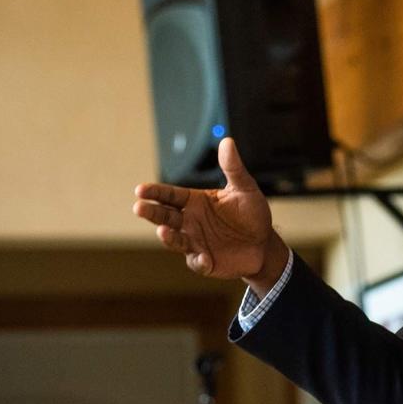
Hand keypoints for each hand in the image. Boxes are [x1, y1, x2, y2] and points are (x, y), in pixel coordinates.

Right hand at [132, 137, 288, 295]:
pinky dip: (198, 260)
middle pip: (165, 216)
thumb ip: (233, 168)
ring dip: (168, 237)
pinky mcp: (205, 262)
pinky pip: (197, 262)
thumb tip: (227, 141)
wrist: (264, 243)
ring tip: (163, 231)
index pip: (170, 195)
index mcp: (195, 201)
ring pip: (175, 239)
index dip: (155, 192)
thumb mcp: (245, 188)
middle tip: (138, 207)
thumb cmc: (251, 213)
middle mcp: (190, 221)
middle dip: (151, 212)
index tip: (140, 189)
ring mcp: (195, 242)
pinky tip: (204, 257)